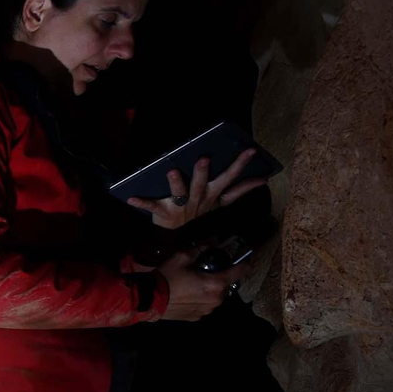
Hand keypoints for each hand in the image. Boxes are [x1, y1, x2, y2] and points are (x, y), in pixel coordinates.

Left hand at [127, 149, 265, 228]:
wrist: (179, 239)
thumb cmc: (198, 216)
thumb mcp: (221, 204)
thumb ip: (240, 191)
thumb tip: (262, 180)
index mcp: (213, 197)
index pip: (230, 180)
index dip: (240, 167)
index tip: (250, 151)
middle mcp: (198, 201)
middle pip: (203, 185)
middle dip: (203, 173)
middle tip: (203, 159)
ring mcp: (181, 207)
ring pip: (180, 193)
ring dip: (176, 183)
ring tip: (172, 172)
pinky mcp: (164, 213)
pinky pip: (151, 207)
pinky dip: (141, 202)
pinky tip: (130, 198)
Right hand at [156, 249, 250, 321]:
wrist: (148, 299)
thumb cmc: (167, 277)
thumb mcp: (182, 257)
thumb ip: (201, 248)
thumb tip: (215, 240)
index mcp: (216, 283)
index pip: (241, 272)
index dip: (244, 264)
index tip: (243, 260)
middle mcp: (216, 299)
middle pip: (227, 286)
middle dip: (221, 278)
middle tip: (208, 272)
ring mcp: (207, 310)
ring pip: (217, 297)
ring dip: (212, 290)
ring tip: (197, 285)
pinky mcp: (197, 317)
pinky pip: (205, 306)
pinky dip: (201, 300)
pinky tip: (189, 295)